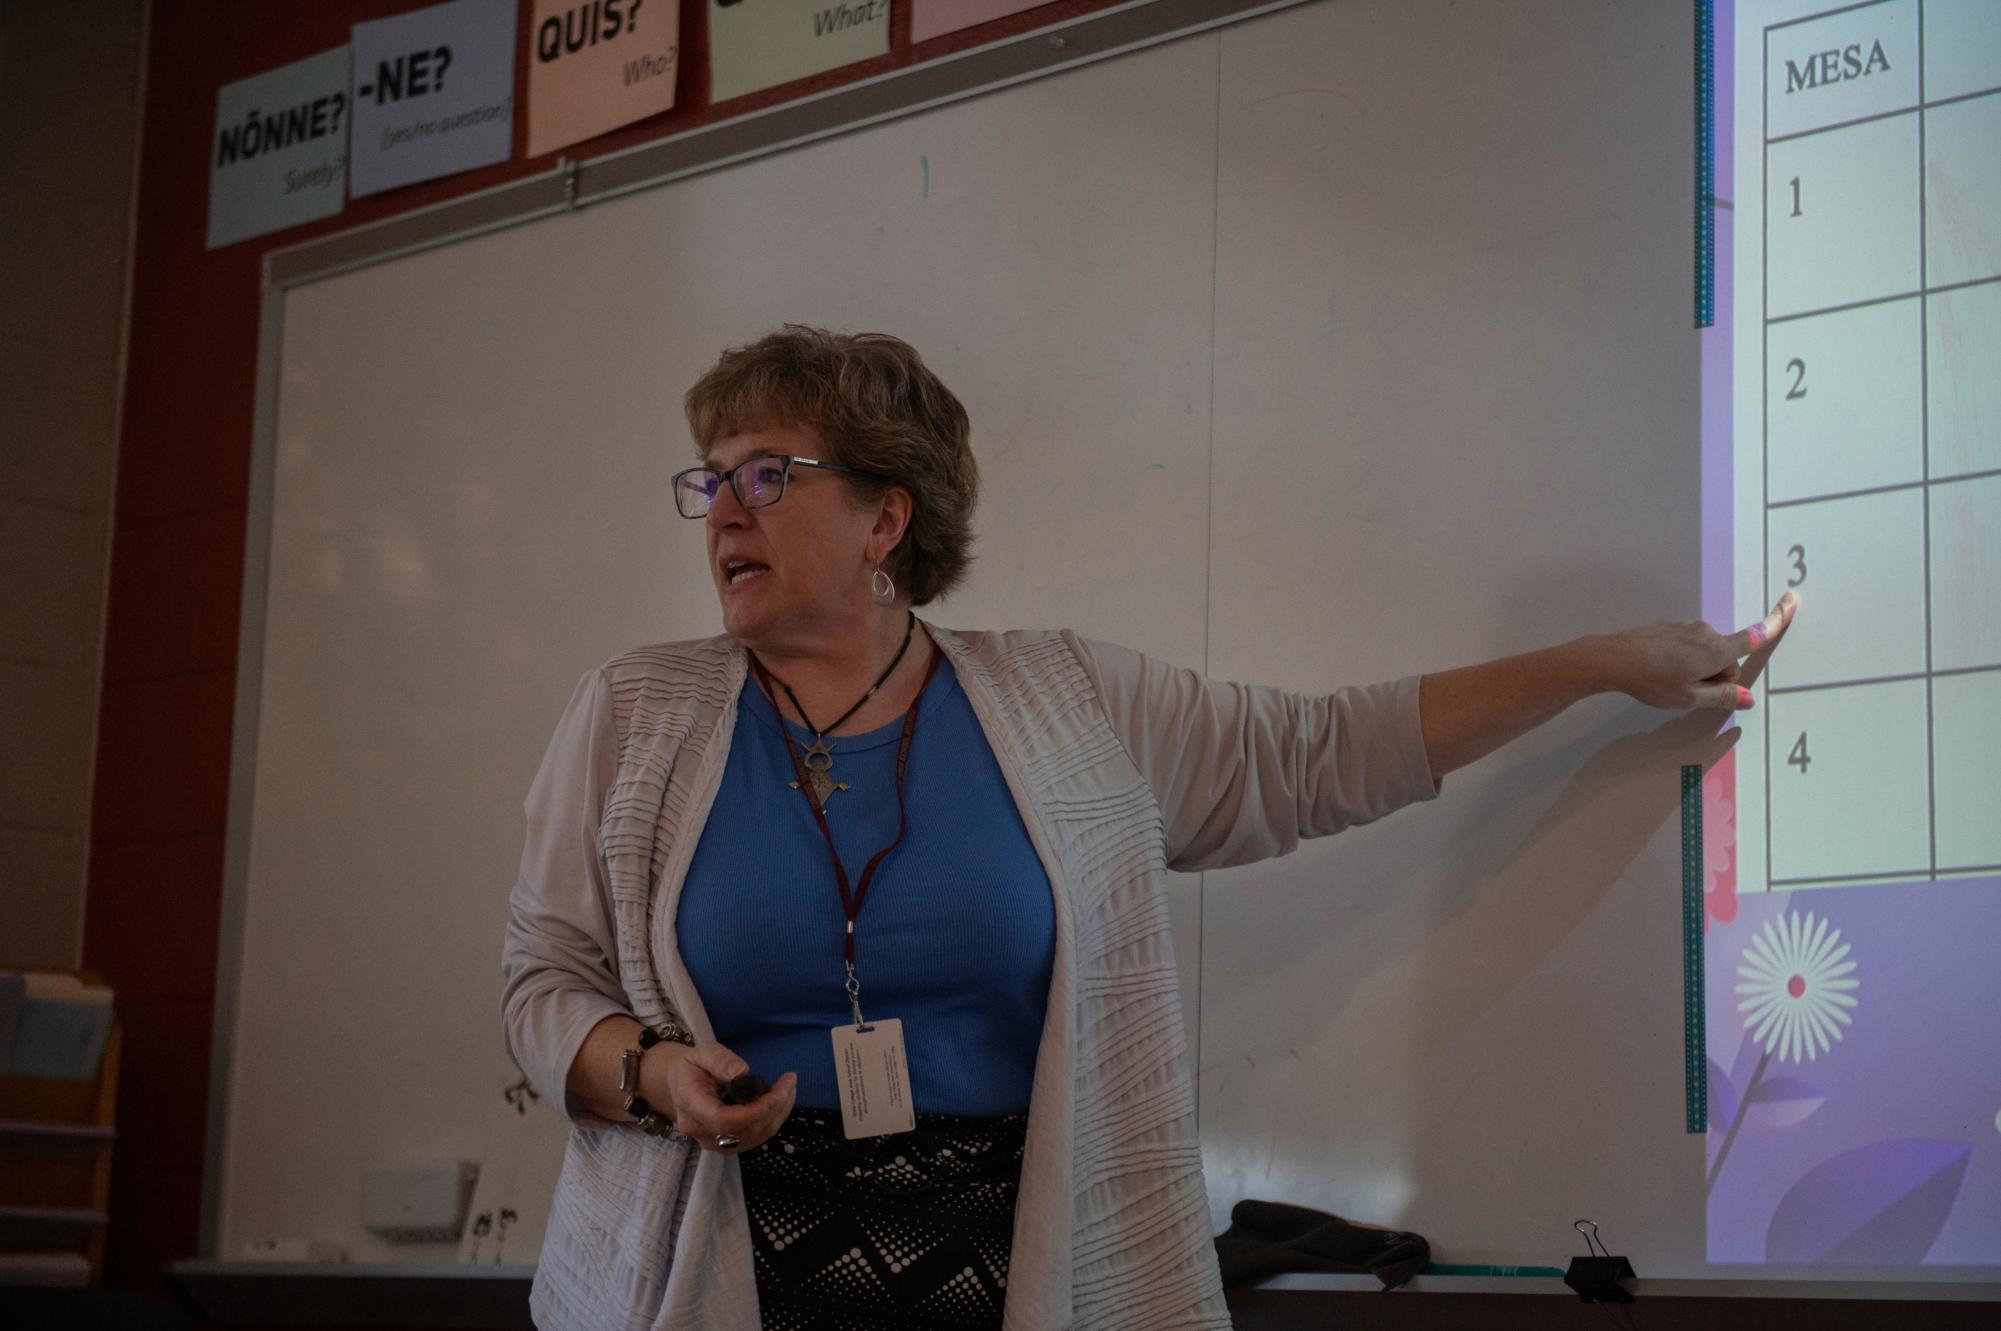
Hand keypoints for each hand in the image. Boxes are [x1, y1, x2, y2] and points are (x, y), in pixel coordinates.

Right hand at [648, 1041, 795, 1153]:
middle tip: (790, 1081)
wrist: (681, 1084)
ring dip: (778, 1113)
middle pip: (744, 1130)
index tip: (778, 1090)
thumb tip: (742, 1072)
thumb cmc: (693, 1066)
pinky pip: (756, 1138)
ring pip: (755, 1137)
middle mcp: (700, 1132)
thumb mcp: (702, 1052)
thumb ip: (720, 1060)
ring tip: (788, 1087)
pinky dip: (773, 1119)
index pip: (724, 1120)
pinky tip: (780, 1100)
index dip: (756, 1110)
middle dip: (774, 1107)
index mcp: (691, 1106)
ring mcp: (713, 1143)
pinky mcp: (727, 1146)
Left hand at [1601, 591, 1797, 710]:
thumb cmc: (1653, 680)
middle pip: (1727, 658)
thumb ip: (1722, 697)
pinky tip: (1660, 669)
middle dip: (1717, 675)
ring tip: (1669, 680)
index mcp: (1716, 650)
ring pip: (1707, 653)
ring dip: (1698, 669)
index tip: (1793, 599)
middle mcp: (1706, 633)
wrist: (1613, 658)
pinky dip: (1683, 660)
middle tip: (1688, 688)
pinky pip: (1689, 647)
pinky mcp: (1672, 628)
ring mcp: (1687, 628)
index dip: (1777, 620)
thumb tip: (1748, 698)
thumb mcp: (1690, 698)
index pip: (1754, 636)